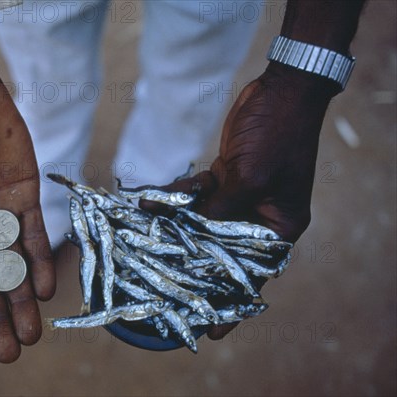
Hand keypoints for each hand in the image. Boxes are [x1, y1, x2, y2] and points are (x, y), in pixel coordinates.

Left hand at [144, 63, 334, 339]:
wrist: (280, 90)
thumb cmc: (276, 135)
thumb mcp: (247, 178)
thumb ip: (218, 211)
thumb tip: (186, 239)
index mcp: (278, 227)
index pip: (253, 276)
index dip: (230, 304)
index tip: (211, 333)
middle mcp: (259, 218)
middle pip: (222, 252)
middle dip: (191, 265)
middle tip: (162, 288)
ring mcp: (242, 198)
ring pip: (203, 224)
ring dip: (175, 226)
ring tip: (143, 239)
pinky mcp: (227, 179)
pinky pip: (197, 197)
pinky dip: (176, 198)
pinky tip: (149, 201)